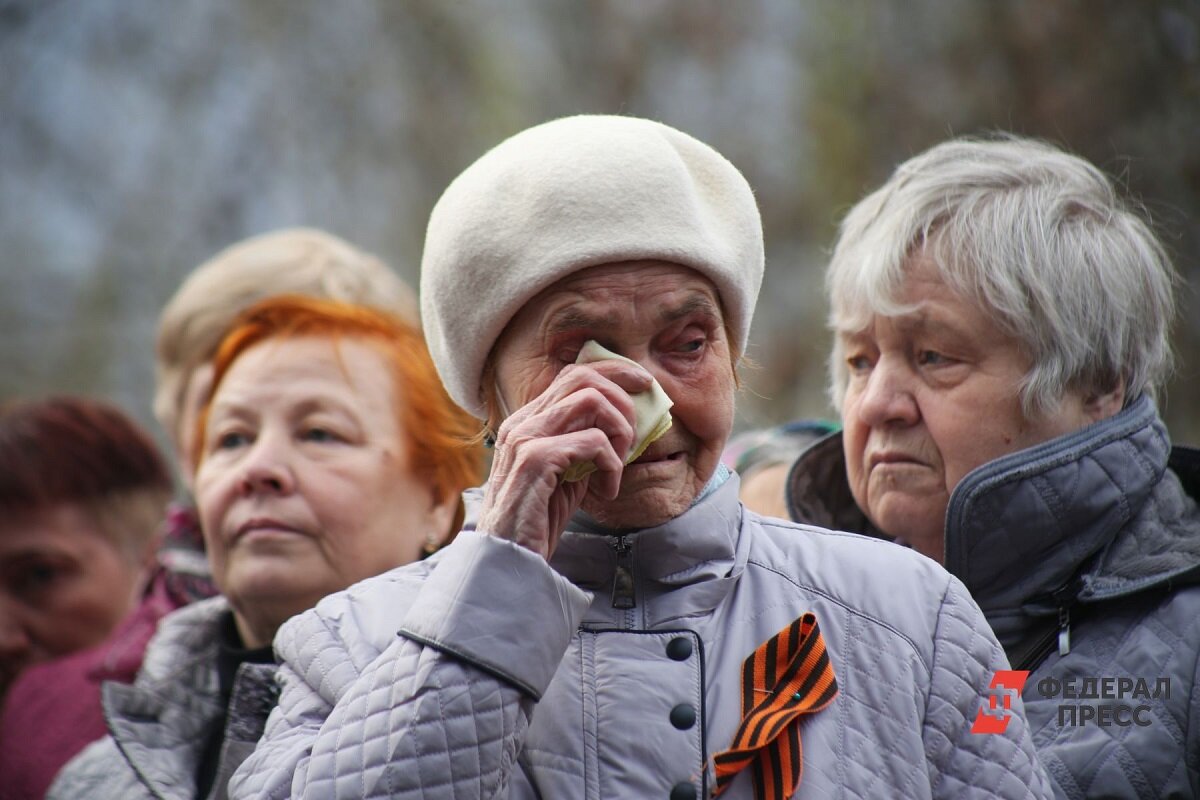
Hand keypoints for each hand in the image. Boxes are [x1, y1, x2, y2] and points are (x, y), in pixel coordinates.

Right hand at [477, 360, 651, 558]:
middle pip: (584, 377)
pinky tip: (606, 490)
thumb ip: (586, 445)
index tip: (644, 385)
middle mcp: (523, 421)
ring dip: (619, 431)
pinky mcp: (535, 460)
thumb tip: (626, 425)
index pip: (574, 374)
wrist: (510, 558)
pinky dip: (612, 464)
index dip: (615, 372)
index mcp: (528, 420)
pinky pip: (593, 441)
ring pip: (591, 401)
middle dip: (623, 400)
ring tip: (618, 464)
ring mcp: (525, 438)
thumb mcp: (568, 473)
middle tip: (633, 439)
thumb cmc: (539, 519)